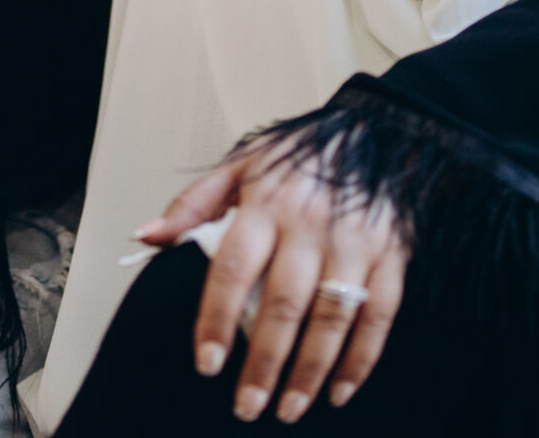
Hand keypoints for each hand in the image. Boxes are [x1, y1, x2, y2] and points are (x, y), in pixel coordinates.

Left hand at [134, 139, 407, 422]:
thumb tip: (148, 236)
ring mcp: (353, 241)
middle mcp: (310, 223)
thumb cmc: (297, 154)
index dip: (218, 318)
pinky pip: (378, 316)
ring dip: (310, 371)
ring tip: (288, 408)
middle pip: (284, 303)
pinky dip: (361, 359)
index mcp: (267, 202)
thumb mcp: (240, 164)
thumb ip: (194, 204)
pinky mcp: (390, 254)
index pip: (234, 267)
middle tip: (246, 405)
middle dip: (264, 363)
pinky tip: (340, 390)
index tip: (208, 363)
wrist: (372, 129)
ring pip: (331, 317)